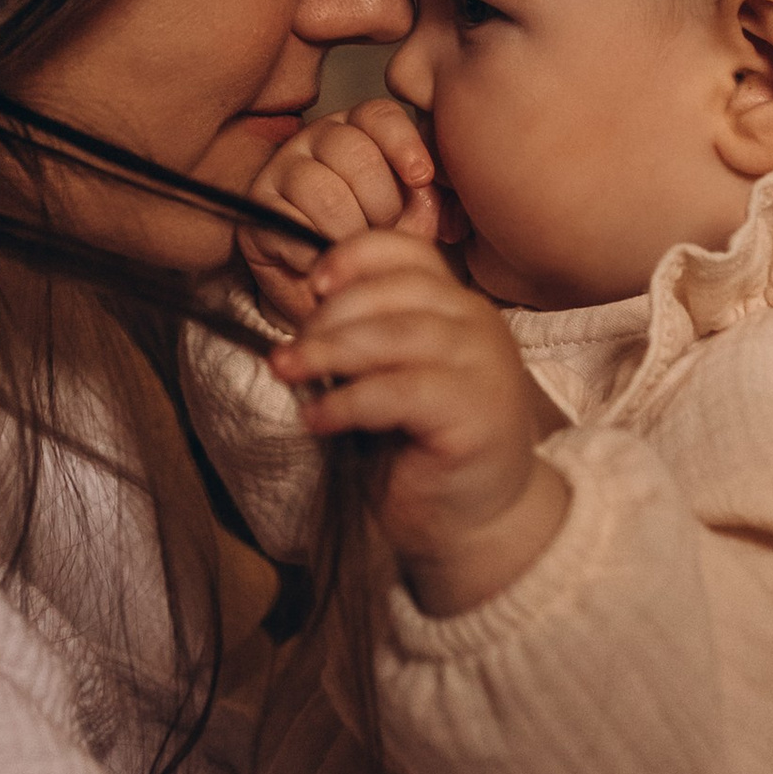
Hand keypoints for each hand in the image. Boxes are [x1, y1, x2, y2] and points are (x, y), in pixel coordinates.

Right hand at [237, 99, 446, 326]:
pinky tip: (323, 259)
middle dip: (381, 202)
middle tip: (384, 229)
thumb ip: (426, 199)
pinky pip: (292, 223)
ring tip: (353, 247)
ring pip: (325, 190)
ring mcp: (282, 168)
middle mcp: (315, 140)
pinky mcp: (258, 205)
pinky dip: (316, 250)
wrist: (329, 293)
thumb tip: (425, 187)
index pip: (378, 116)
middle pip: (354, 152)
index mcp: (357, 130)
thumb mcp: (413, 220)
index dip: (403, 144)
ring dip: (349, 229)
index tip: (422, 178)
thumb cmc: (372, 246)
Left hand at [269, 228, 568, 613]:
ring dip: (330, 351)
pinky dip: (350, 401)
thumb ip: (363, 340)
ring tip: (287, 372)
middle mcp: (477, 324)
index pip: (406, 252)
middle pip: (395, 290)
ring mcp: (484, 366)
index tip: (313, 285)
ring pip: (398, 334)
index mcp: (455, 306)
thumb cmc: (423, 449)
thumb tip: (301, 323)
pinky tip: (319, 418)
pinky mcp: (477, 413)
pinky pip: (401, 391)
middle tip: (288, 354)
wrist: (475, 521)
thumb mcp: (389, 378)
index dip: (354, 257)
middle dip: (329, 317)